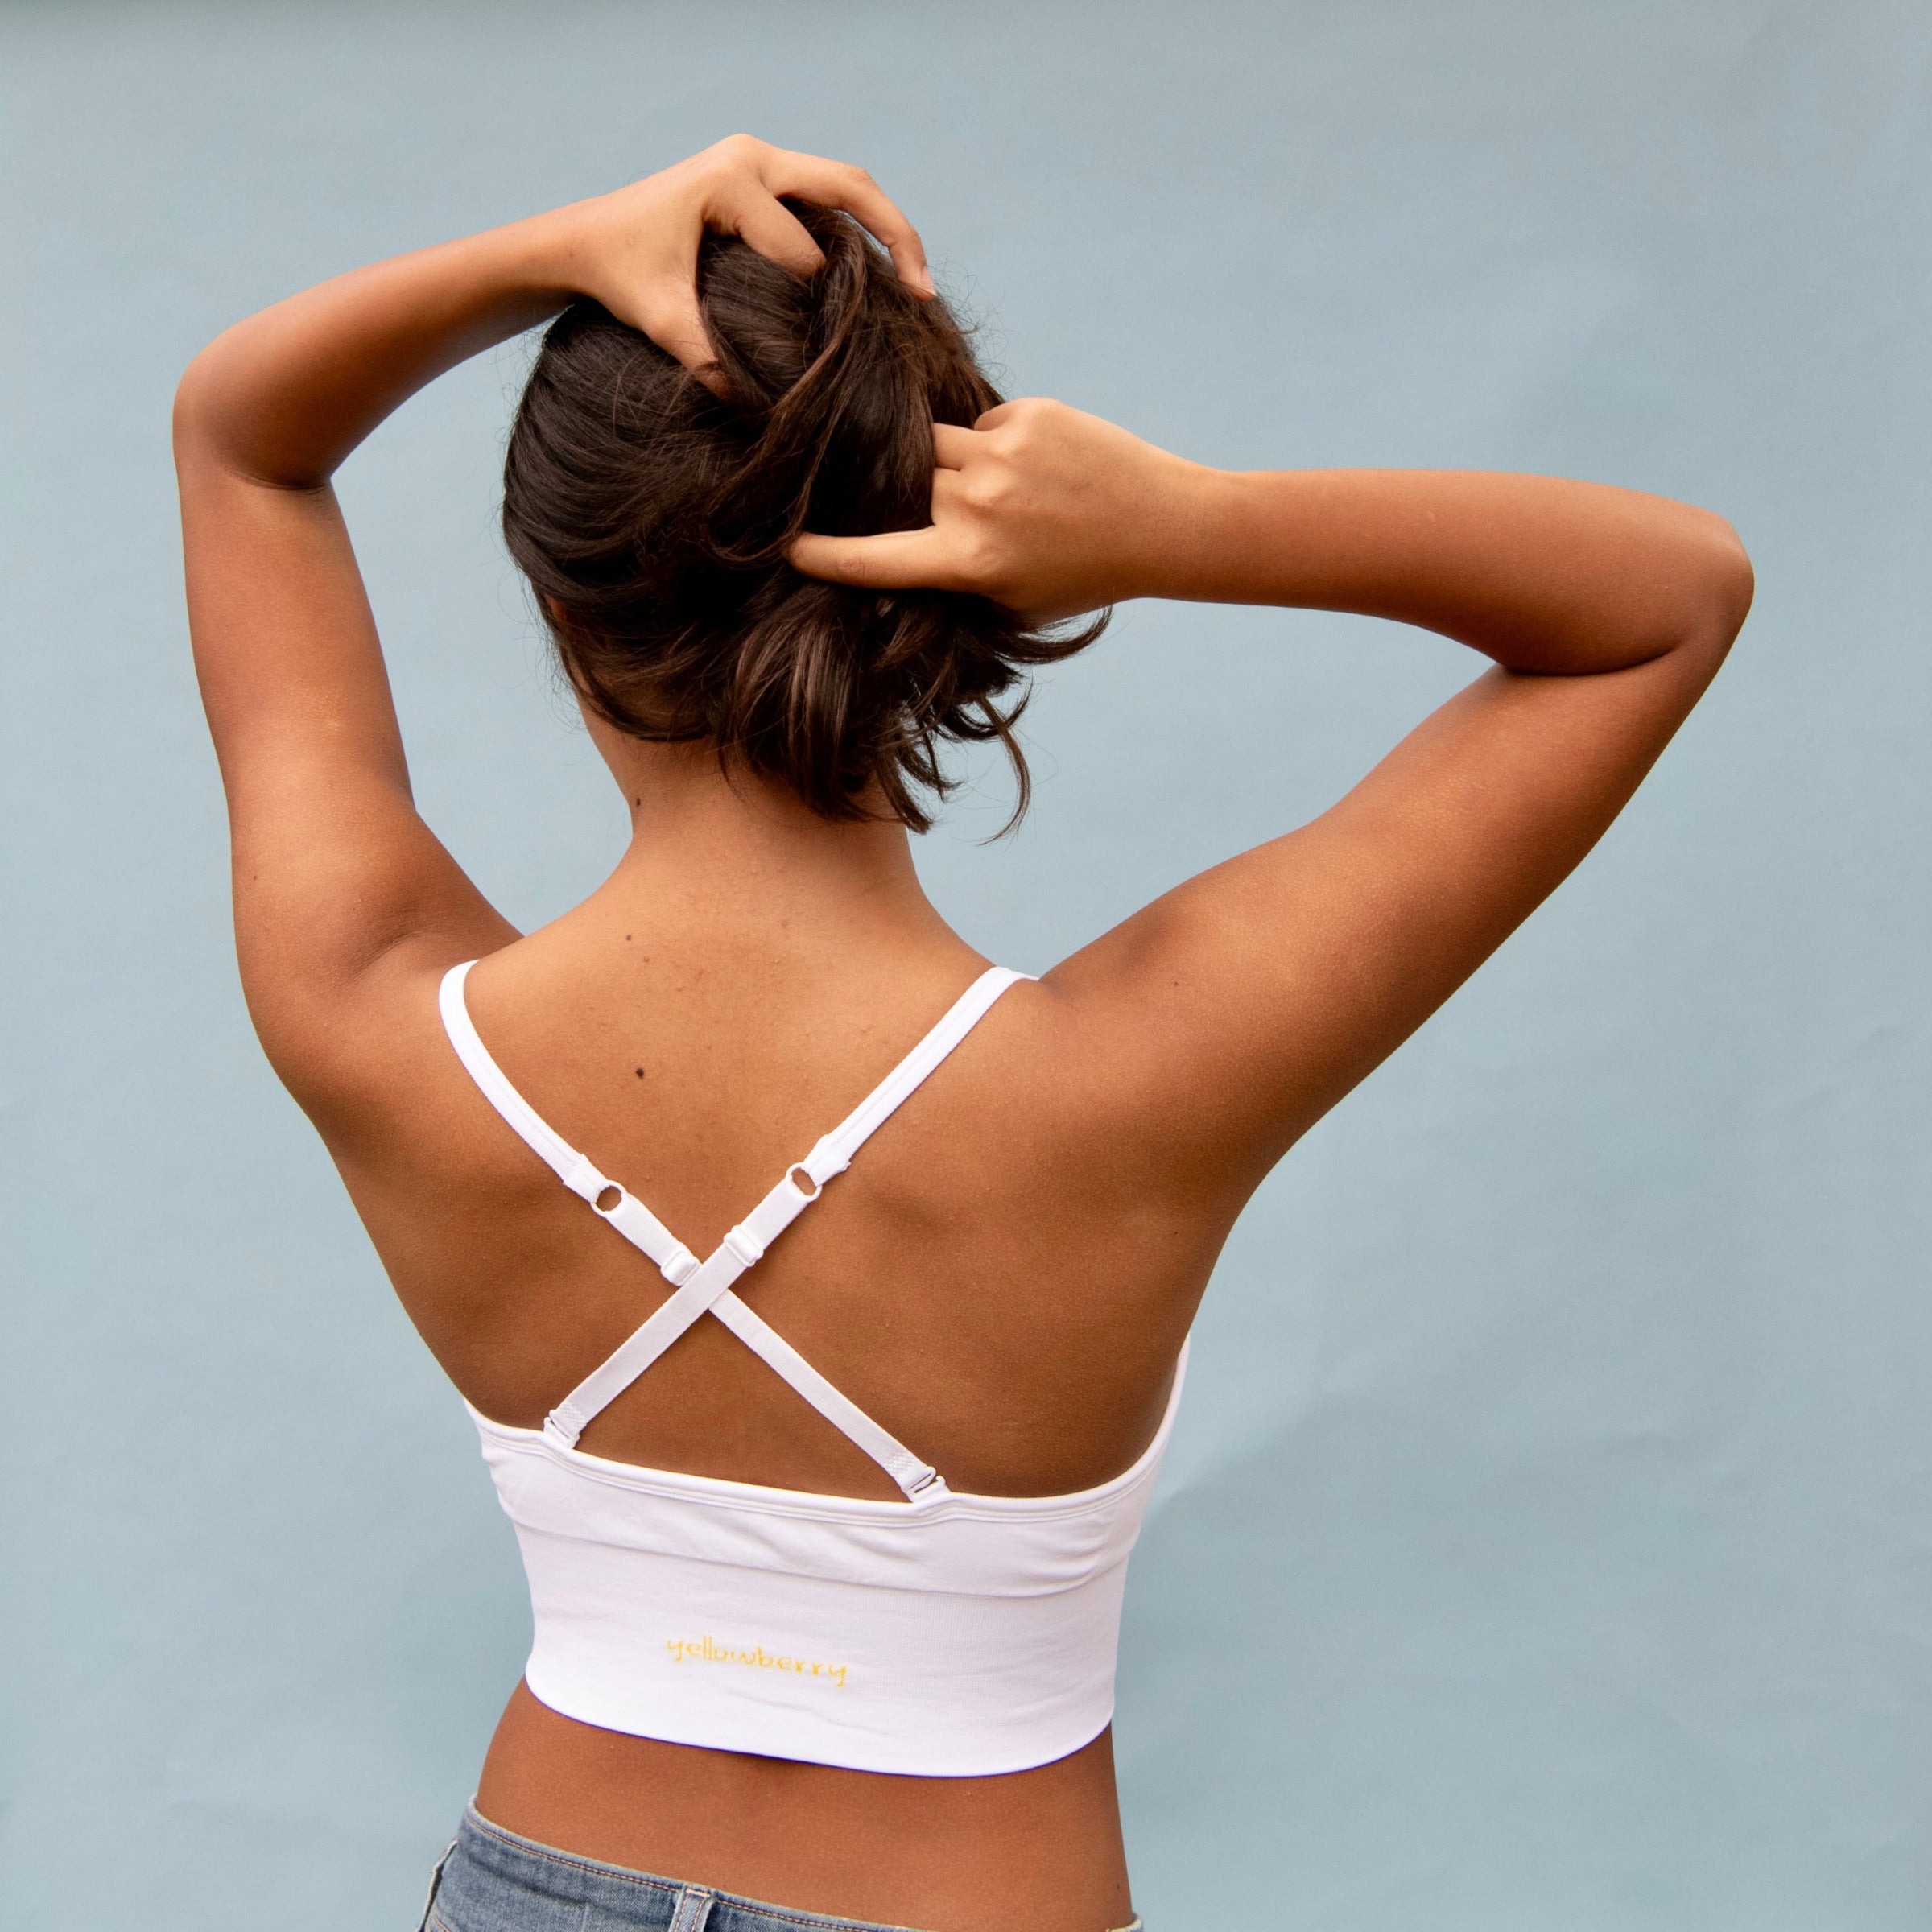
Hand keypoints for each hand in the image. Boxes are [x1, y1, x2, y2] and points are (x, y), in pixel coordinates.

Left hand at [543, 134, 933, 378]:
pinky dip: (861, 231)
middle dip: (896, 237)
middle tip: (923, 293)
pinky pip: (829, 195)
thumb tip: (754, 409)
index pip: (799, 246)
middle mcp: (752, 157)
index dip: (812, 300)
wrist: (587, 238)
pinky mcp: (766, 175)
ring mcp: (762, 159)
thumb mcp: (658, 321)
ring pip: (848, 186)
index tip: (816, 350)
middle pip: (850, 186)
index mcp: (729, 180)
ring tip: (918, 286)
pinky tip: (881, 276)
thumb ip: (703, 358)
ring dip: (887, 230)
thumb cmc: (620, 274)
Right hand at [787, 398, 1209, 621]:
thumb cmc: (1082, 574)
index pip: (873, 557)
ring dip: (950, 464)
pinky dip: (995, 444)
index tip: (785, 546)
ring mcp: (1001, 455)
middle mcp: (977, 506)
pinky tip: (1036, 467)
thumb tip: (893, 557)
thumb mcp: (1011, 600)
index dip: (822, 553)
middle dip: (909, 494)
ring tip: (999, 488)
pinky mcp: (1026, 415)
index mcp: (969, 563)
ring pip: (935, 445)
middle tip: (938, 506)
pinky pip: (980, 423)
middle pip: (902, 484)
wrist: (1161, 524)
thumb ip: (953, 579)